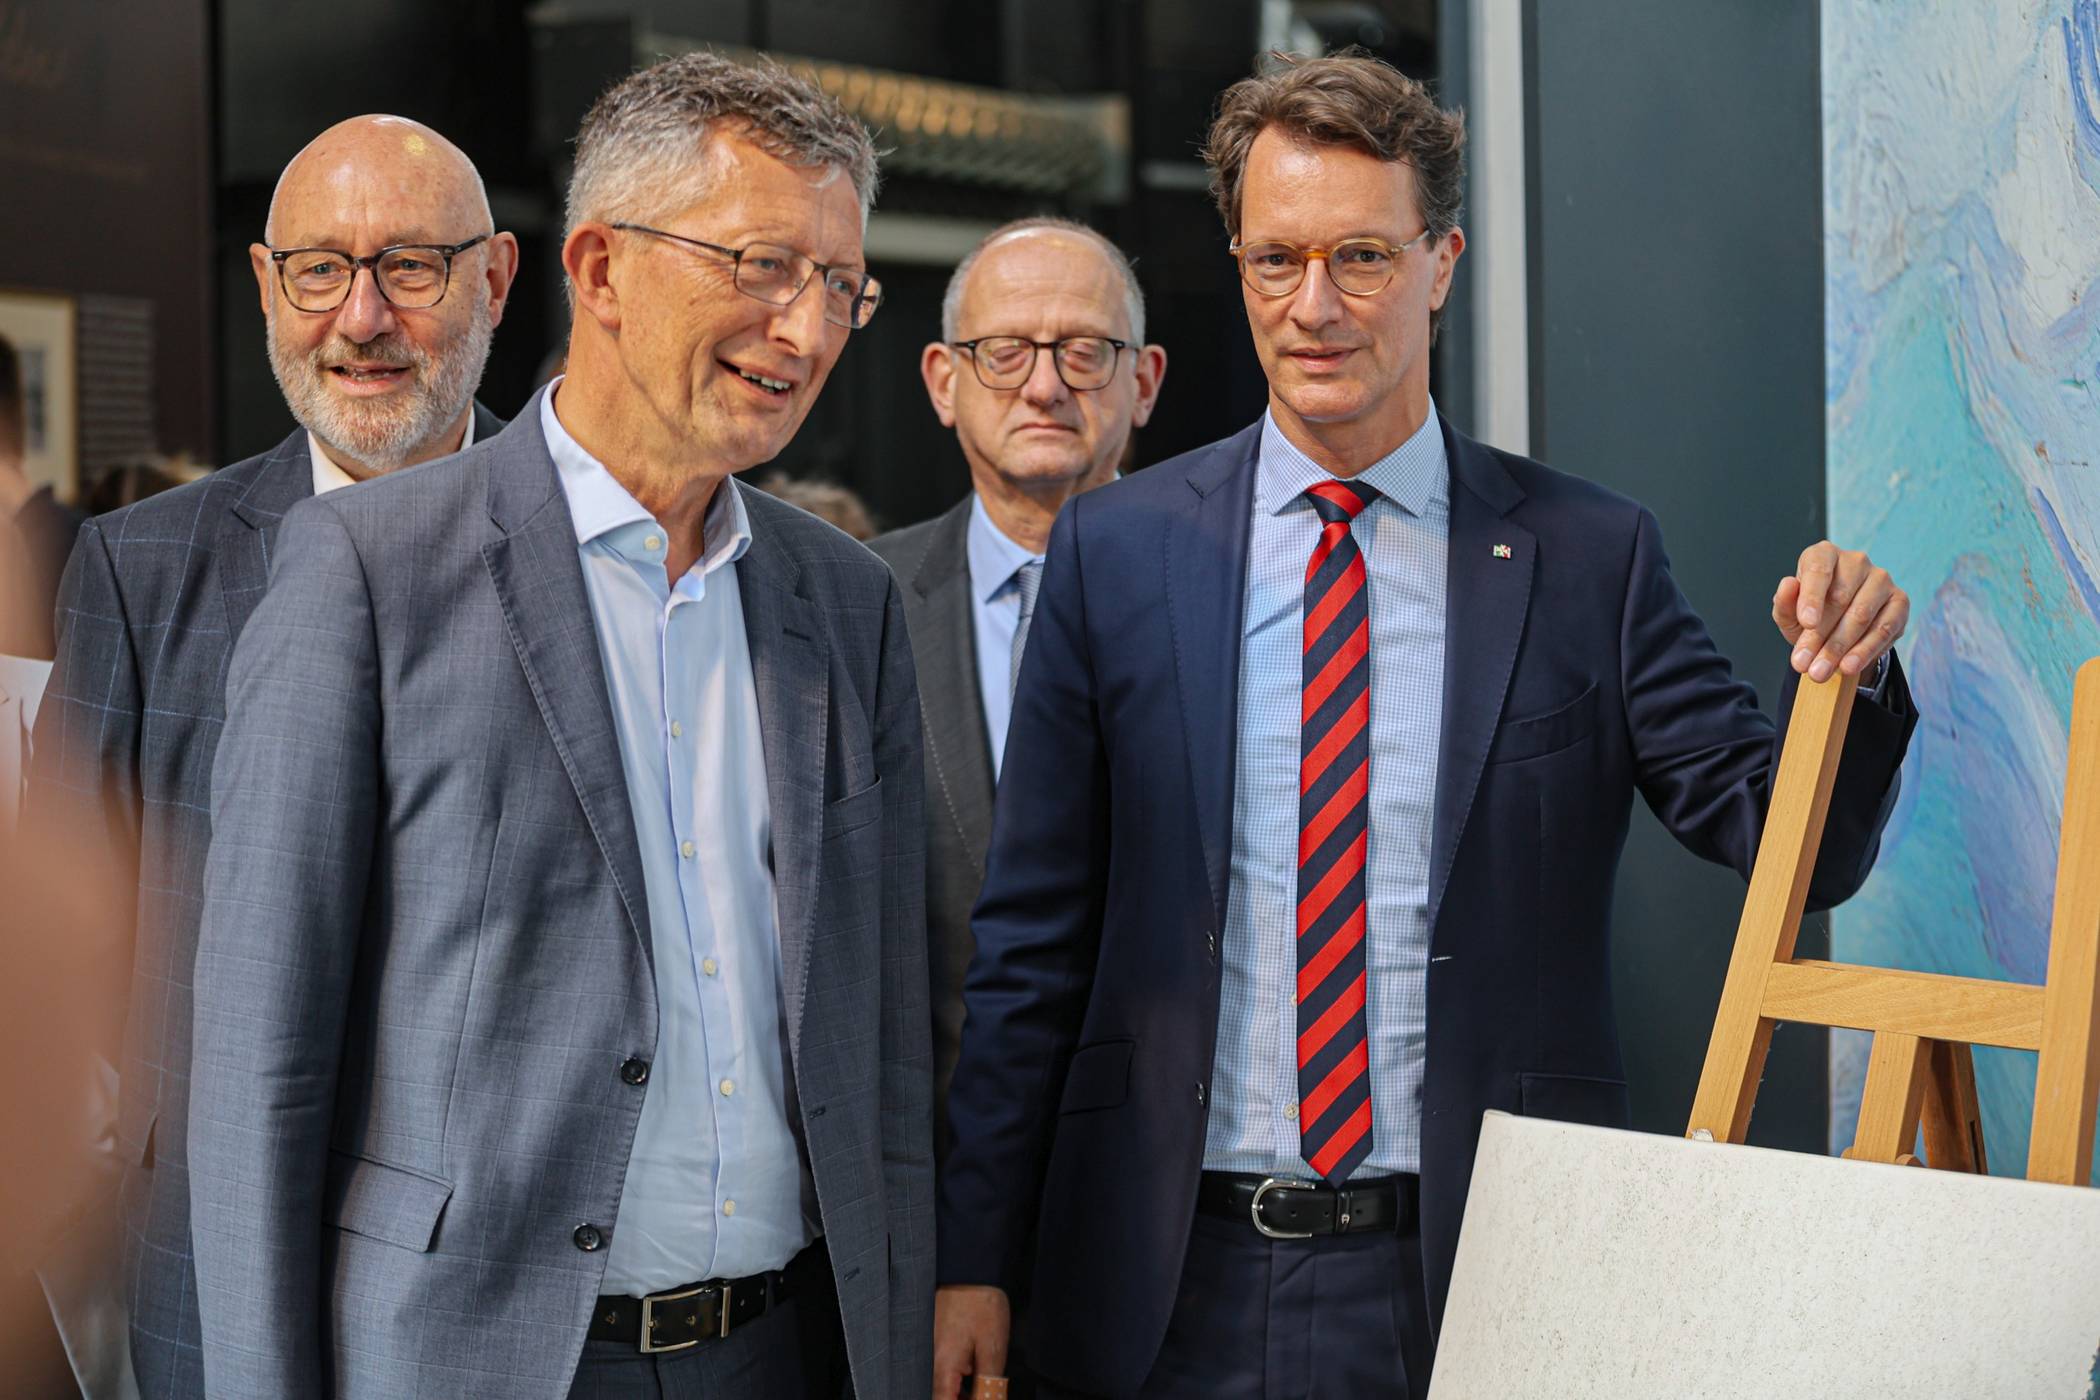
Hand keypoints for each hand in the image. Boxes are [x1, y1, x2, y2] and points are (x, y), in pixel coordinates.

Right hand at [932, 1284, 1010, 1399]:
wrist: (969, 1269)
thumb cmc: (982, 1305)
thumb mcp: (993, 1348)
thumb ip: (988, 1383)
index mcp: (942, 1367)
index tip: (981, 1399)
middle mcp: (928, 1362)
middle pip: (939, 1397)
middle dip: (960, 1399)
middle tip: (984, 1394)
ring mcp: (928, 1351)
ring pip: (939, 1385)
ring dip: (956, 1393)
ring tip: (981, 1389)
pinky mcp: (932, 1342)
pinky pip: (939, 1371)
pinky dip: (953, 1380)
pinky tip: (971, 1376)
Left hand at [1773, 540, 1908, 682]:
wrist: (1838, 630)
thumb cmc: (1810, 616)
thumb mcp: (1789, 615)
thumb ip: (1785, 603)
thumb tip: (1788, 584)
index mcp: (1823, 555)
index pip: (1818, 569)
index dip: (1812, 597)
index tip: (1807, 624)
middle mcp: (1855, 561)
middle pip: (1840, 598)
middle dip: (1820, 637)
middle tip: (1804, 665)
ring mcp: (1881, 579)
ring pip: (1862, 615)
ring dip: (1840, 648)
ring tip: (1821, 672)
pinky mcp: (1900, 600)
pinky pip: (1885, 627)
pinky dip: (1865, 650)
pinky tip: (1849, 666)